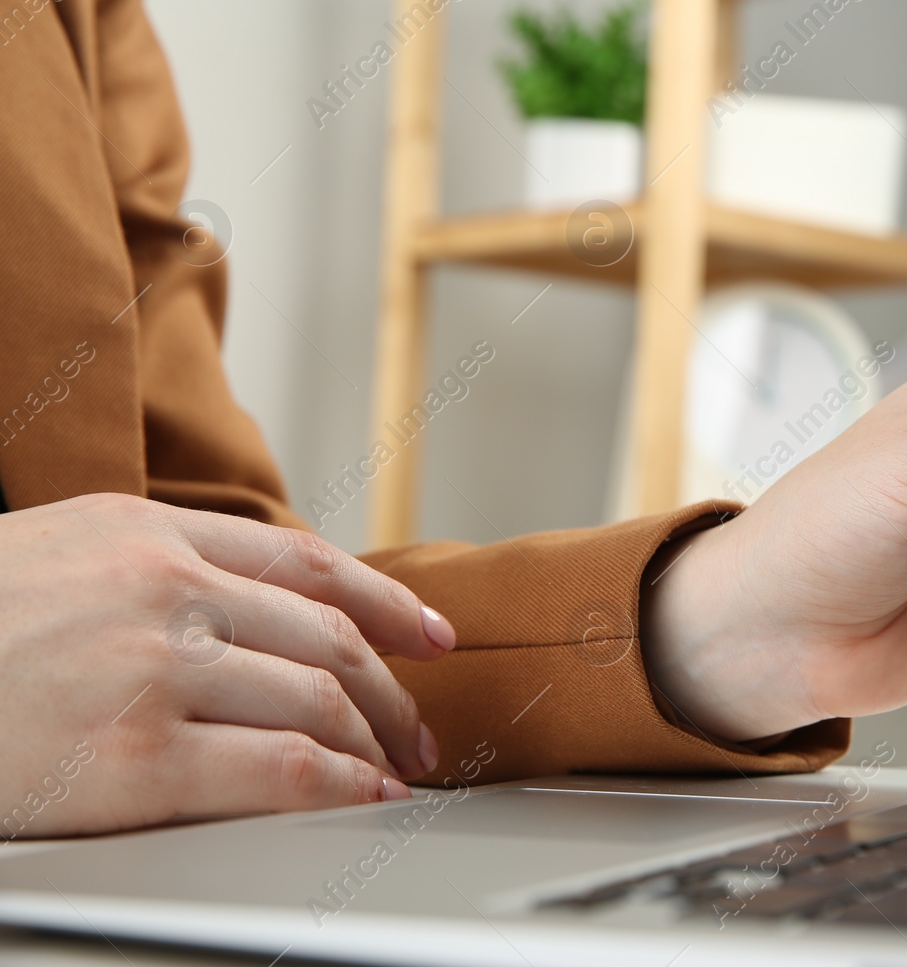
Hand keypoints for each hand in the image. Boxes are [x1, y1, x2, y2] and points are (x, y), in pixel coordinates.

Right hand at [0, 493, 455, 836]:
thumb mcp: (57, 555)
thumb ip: (156, 568)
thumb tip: (257, 610)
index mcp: (145, 533)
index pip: (306, 564)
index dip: (384, 601)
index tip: (428, 634)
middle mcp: (160, 588)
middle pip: (327, 637)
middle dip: (393, 689)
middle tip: (420, 726)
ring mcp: (151, 669)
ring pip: (318, 700)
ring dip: (375, 741)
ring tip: (395, 770)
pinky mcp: (135, 756)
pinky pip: (279, 768)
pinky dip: (338, 784)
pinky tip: (358, 795)